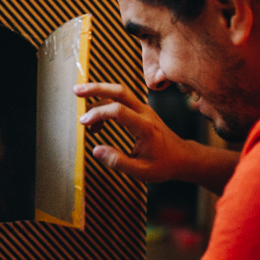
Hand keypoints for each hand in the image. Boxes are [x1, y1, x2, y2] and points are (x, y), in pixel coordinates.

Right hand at [74, 82, 190, 182]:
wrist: (182, 157)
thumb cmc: (163, 165)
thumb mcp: (141, 171)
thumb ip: (117, 161)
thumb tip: (95, 150)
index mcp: (145, 127)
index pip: (118, 111)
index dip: (98, 113)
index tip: (83, 122)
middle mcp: (145, 113)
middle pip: (119, 91)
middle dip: (96, 88)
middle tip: (76, 90)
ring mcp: (143, 109)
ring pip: (120, 92)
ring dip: (99, 93)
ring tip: (83, 110)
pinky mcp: (141, 111)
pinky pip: (122, 100)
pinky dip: (106, 104)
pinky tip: (97, 122)